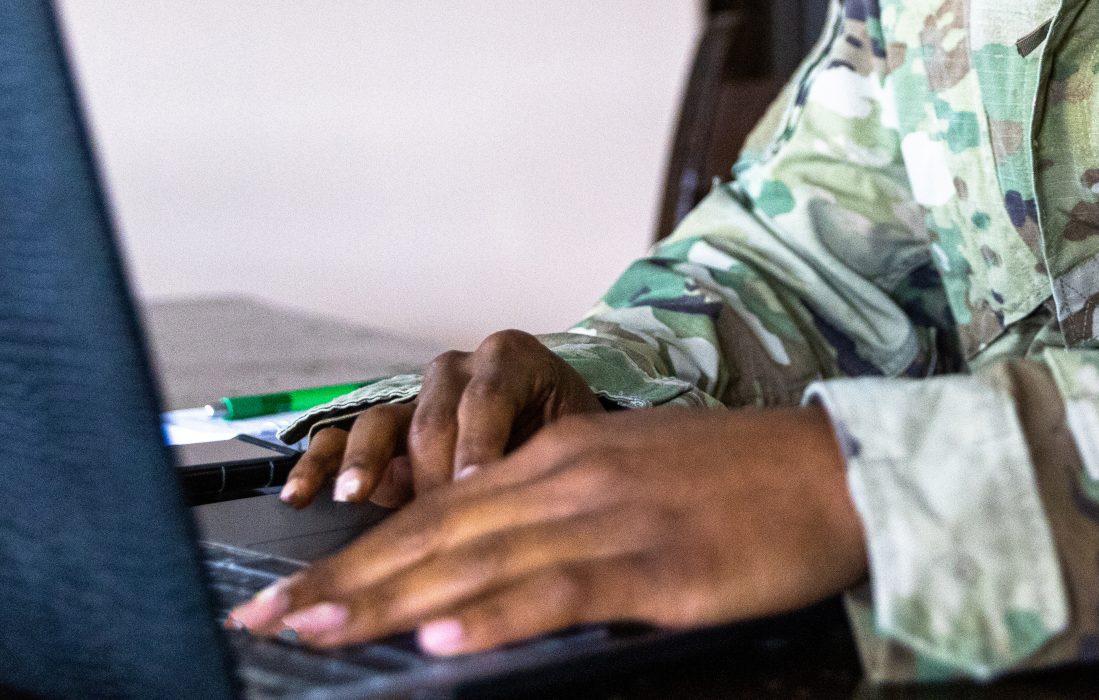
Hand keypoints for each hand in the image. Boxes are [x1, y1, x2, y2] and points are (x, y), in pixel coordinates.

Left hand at [232, 404, 866, 656]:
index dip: (353, 557)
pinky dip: (493, 617)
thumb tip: (486, 568)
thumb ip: (558, 514)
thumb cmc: (741, 485)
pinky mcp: (652, 566)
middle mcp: (565, 479)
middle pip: (431, 536)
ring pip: (474, 563)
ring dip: (385, 602)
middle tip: (262, 623)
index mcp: (557, 459)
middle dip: (340, 583)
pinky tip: (440, 640)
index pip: (432, 513)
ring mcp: (606, 520)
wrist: (835, 471)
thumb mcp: (631, 478)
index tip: (286, 597)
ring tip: (314, 633)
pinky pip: (557, 593)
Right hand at [279, 330, 603, 509]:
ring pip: (382, 422)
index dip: (478, 445)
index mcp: (512, 361)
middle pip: (432, 419)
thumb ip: (552, 462)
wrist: (563, 432)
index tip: (472, 488)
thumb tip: (529, 512)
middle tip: (435, 522)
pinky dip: (321, 464)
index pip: (487, 399)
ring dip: (364, 462)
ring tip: (353, 495)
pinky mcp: (384, 430)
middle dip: (431, 475)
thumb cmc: (575, 440)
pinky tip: (301, 495)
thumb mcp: (579, 442)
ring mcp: (414, 399)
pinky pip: (343, 436)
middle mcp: (458, 370)